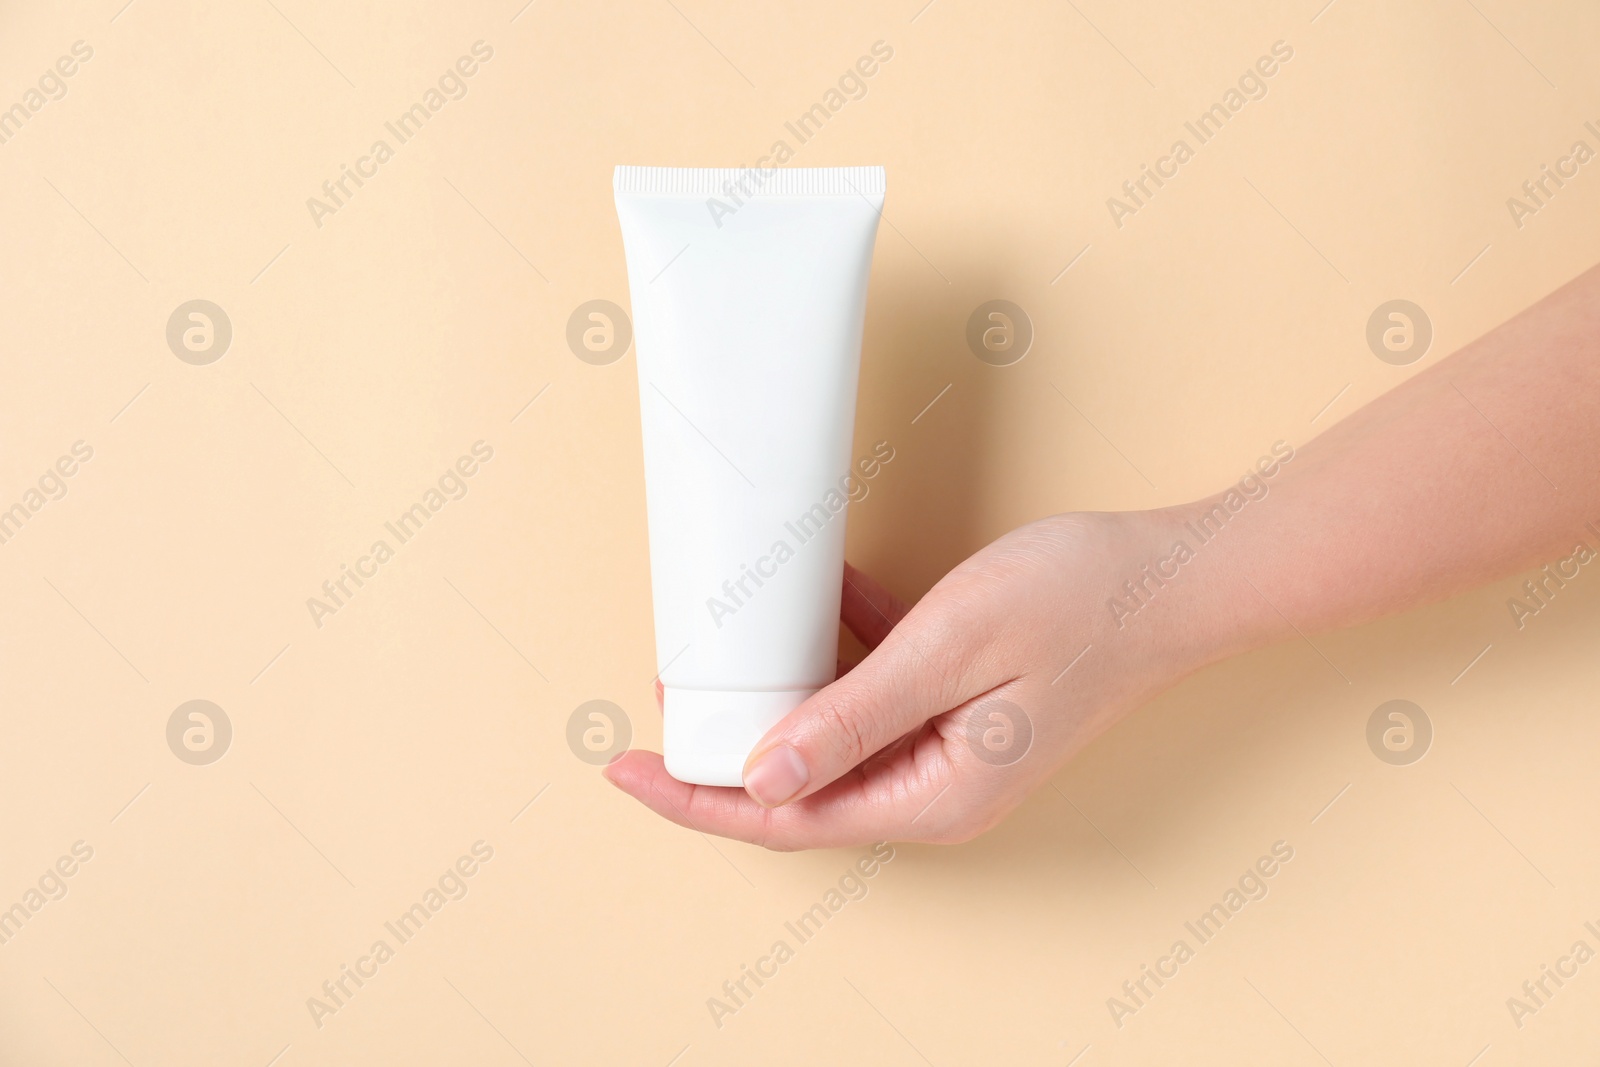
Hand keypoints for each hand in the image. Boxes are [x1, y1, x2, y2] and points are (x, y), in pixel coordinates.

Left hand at [604, 509, 1229, 848]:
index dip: (697, 798)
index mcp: (934, 796)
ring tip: (719, 661)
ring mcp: (950, 753)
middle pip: (800, 791)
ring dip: (776, 703)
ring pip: (832, 744)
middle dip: (724, 753)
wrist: (1173, 576)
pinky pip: (874, 700)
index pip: (785, 819)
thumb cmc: (1078, 602)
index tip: (626, 764)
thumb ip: (851, 717)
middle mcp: (937, 791)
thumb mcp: (947, 649)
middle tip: (667, 698)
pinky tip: (815, 608)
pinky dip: (834, 662)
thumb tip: (759, 778)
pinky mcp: (960, 712)